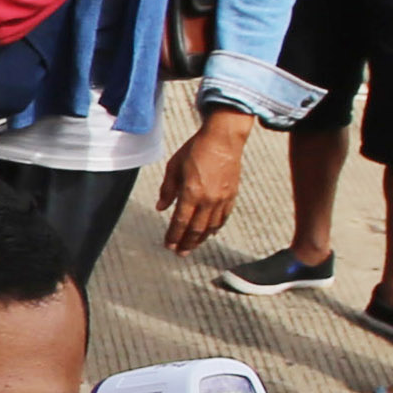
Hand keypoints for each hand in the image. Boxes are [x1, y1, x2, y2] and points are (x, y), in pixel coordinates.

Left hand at [157, 110, 251, 253]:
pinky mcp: (231, 196)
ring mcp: (222, 199)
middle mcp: (208, 200)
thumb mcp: (173, 167)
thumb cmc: (196, 149)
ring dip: (200, 239)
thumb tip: (160, 207)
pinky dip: (215, 228)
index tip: (168, 245)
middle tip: (179, 253)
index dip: (173, 236)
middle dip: (186, 243)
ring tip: (192, 246)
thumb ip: (167, 190)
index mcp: (191, 193)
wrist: (223, 139)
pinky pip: (223, 218)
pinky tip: (209, 233)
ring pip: (210, 227)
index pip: (180, 222)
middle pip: (196, 230)